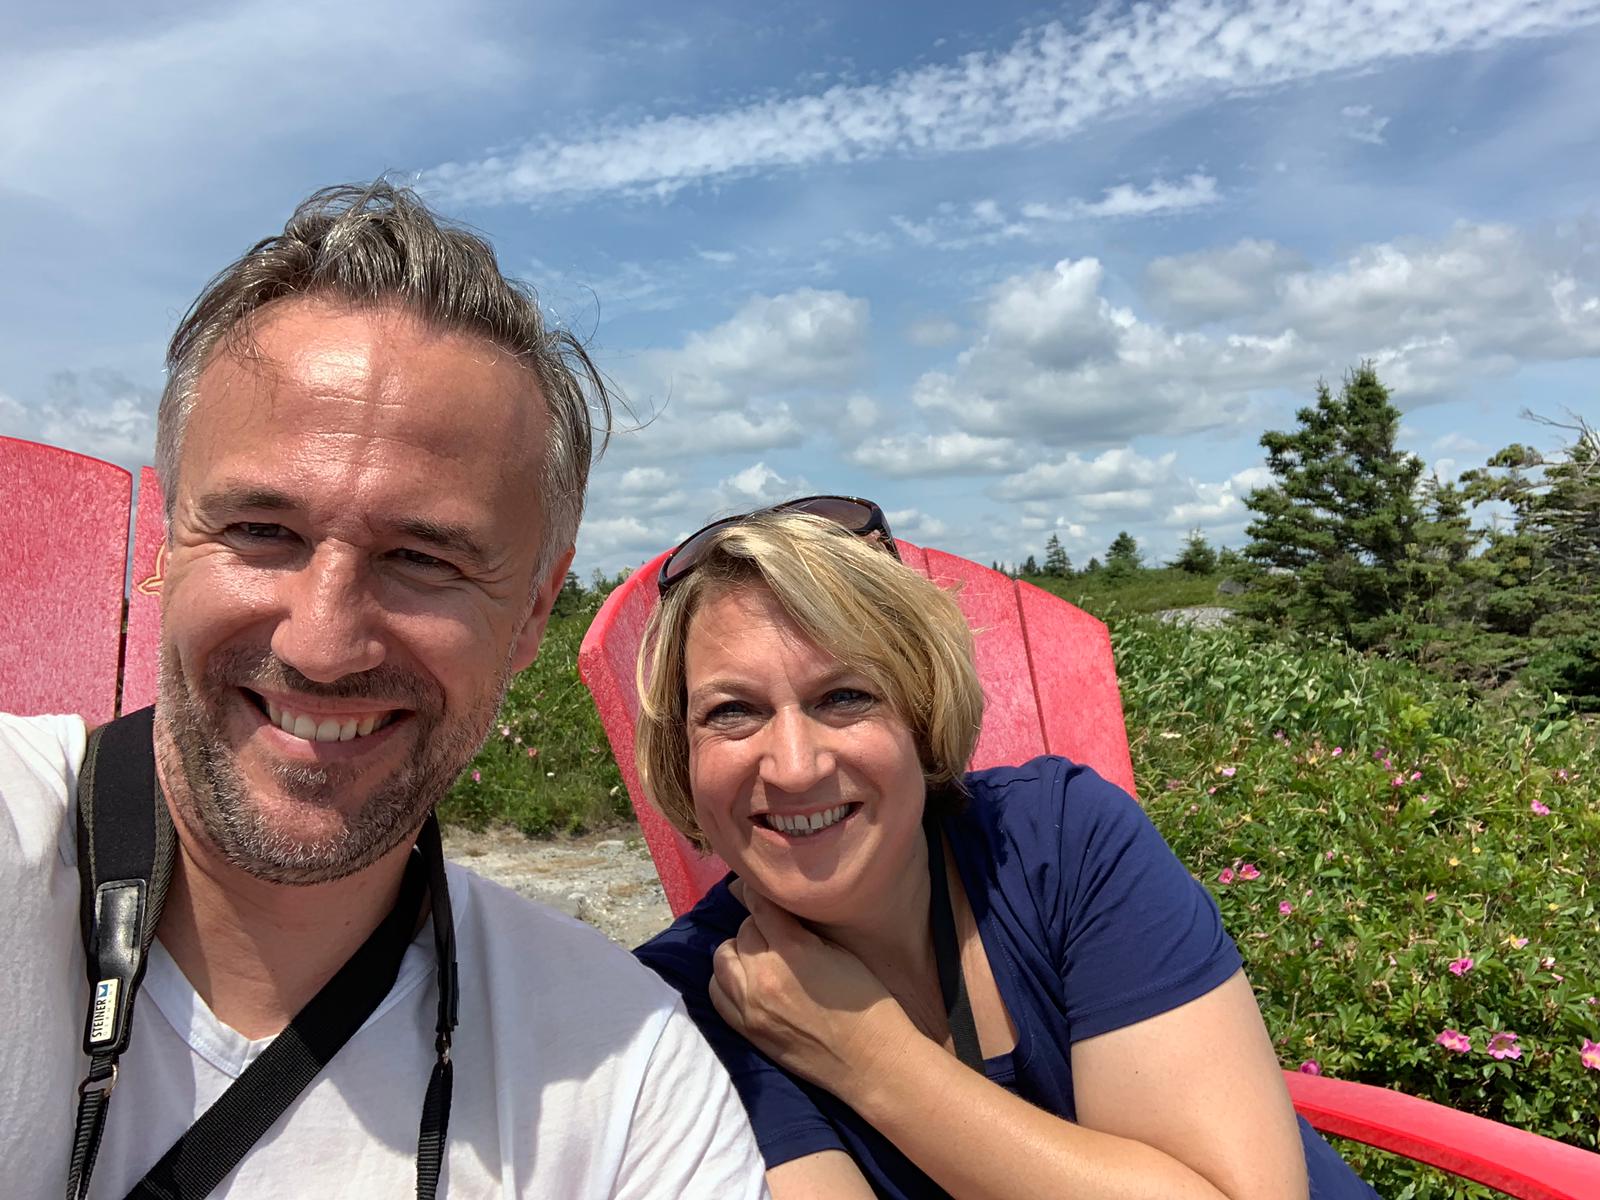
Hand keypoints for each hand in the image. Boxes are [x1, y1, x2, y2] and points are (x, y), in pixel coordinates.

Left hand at [709, 886, 916, 1099]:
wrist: (871, 1061)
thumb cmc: (867, 1003)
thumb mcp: (840, 952)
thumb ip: (802, 931)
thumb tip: (779, 913)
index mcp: (791, 951)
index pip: (759, 905)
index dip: (762, 894)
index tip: (766, 892)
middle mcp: (761, 976)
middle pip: (742, 931)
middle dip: (758, 925)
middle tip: (777, 931)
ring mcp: (749, 1006)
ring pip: (721, 959)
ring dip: (738, 951)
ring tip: (758, 955)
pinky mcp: (745, 1030)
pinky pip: (716, 993)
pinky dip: (726, 980)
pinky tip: (745, 980)